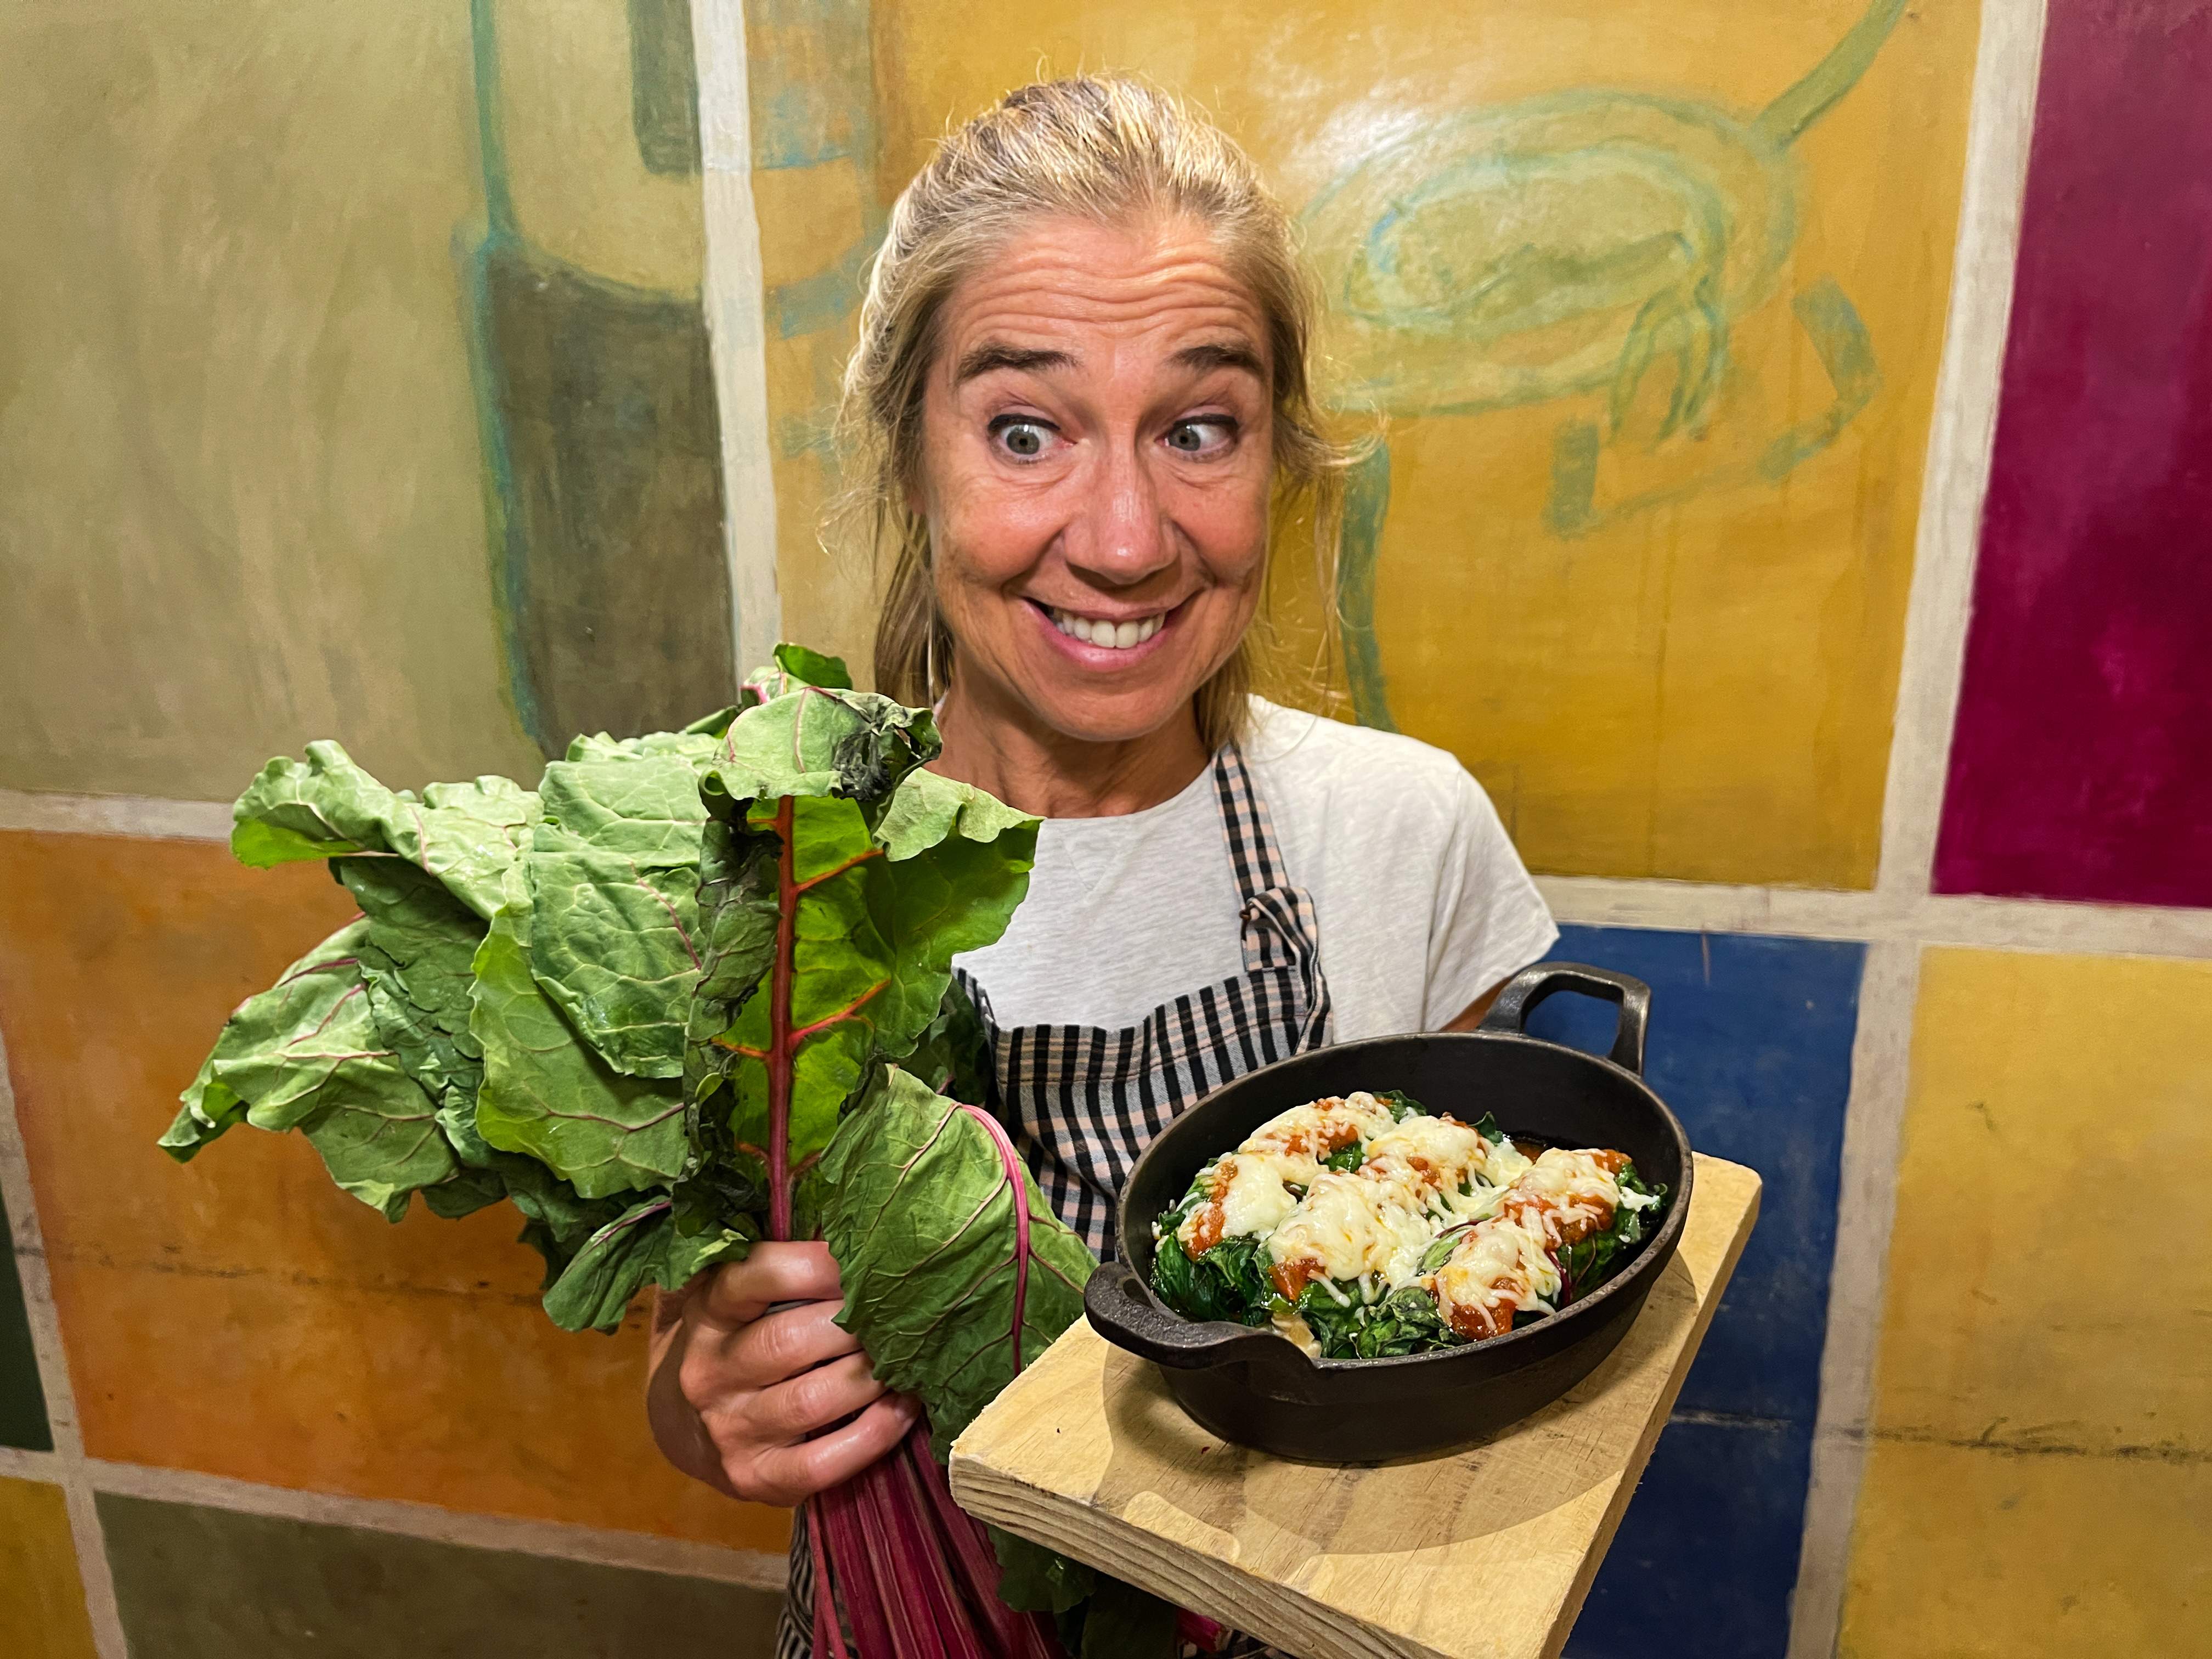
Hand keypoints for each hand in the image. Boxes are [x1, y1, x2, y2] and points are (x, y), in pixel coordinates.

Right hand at [647, 1242, 919, 1506]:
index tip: (866, 1257)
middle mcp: (710, 1372)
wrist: (677, 1422)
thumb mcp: (731, 1293)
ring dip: (872, 1376)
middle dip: (857, 1323)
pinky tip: (903, 1407)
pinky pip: (823, 1461)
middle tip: (901, 1312)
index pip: (758, 1276)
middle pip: (792, 1339)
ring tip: (907, 1357)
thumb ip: (776, 1265)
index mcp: (707, 1312)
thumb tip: (858, 1230)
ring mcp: (731, 1430)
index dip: (820, 1264)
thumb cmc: (729, 1338)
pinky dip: (874, 1434)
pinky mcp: (755, 1479)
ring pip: (813, 1399)